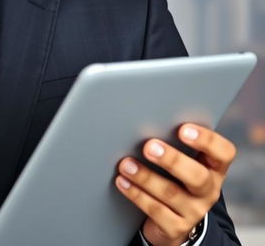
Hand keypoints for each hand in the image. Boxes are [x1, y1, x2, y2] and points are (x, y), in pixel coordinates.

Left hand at [115, 123, 235, 245]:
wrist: (172, 219)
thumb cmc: (173, 177)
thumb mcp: (181, 160)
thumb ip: (172, 142)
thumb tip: (145, 118)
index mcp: (213, 168)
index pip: (223, 153)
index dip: (207, 141)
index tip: (183, 129)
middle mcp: (208, 190)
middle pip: (197, 176)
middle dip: (172, 160)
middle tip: (149, 146)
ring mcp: (193, 211)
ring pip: (171, 193)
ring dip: (145, 177)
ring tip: (126, 164)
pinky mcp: (176, 227)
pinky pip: (156, 211)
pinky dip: (136, 194)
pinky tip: (122, 182)